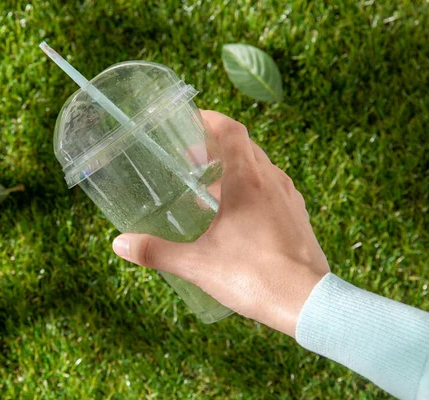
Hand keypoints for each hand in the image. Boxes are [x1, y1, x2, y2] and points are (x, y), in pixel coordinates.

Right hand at [111, 110, 329, 336]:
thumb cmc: (253, 276)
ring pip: (261, 168)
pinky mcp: (298, 217)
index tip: (194, 119)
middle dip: (218, 145)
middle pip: (245, 146)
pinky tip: (238, 215)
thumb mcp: (198, 263)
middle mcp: (272, 181)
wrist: (308, 302)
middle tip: (193, 156)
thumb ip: (157, 251)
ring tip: (210, 187)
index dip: (212, 119)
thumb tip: (120, 244)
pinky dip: (252, 189)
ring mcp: (289, 198)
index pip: (232, 131)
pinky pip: (273, 189)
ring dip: (235, 168)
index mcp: (248, 180)